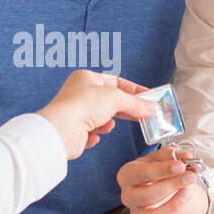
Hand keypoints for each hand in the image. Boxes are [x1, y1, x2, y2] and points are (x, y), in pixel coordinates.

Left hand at [36, 70, 157, 159]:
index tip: (149, 97)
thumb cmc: (81, 106)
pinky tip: (93, 135)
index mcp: (87, 78)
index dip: (134, 89)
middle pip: (111, 101)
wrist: (61, 130)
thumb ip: (136, 103)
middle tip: (144, 114)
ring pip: (103, 118)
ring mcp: (77, 113)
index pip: (116, 81)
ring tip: (106, 124)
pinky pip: (92, 133)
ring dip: (107, 122)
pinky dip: (96, 134)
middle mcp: (80, 94)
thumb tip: (152, 107)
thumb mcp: (116, 98)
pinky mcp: (75, 131)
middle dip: (126, 109)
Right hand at [117, 146, 207, 213]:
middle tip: (190, 177)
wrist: (159, 185)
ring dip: (173, 206)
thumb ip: (172, 155)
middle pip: (145, 196)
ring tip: (188, 192)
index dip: (161, 170)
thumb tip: (186, 157)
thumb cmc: (157, 170)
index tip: (181, 166)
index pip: (140, 174)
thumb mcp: (161, 157)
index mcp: (127, 176)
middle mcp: (128, 197)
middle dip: (171, 186)